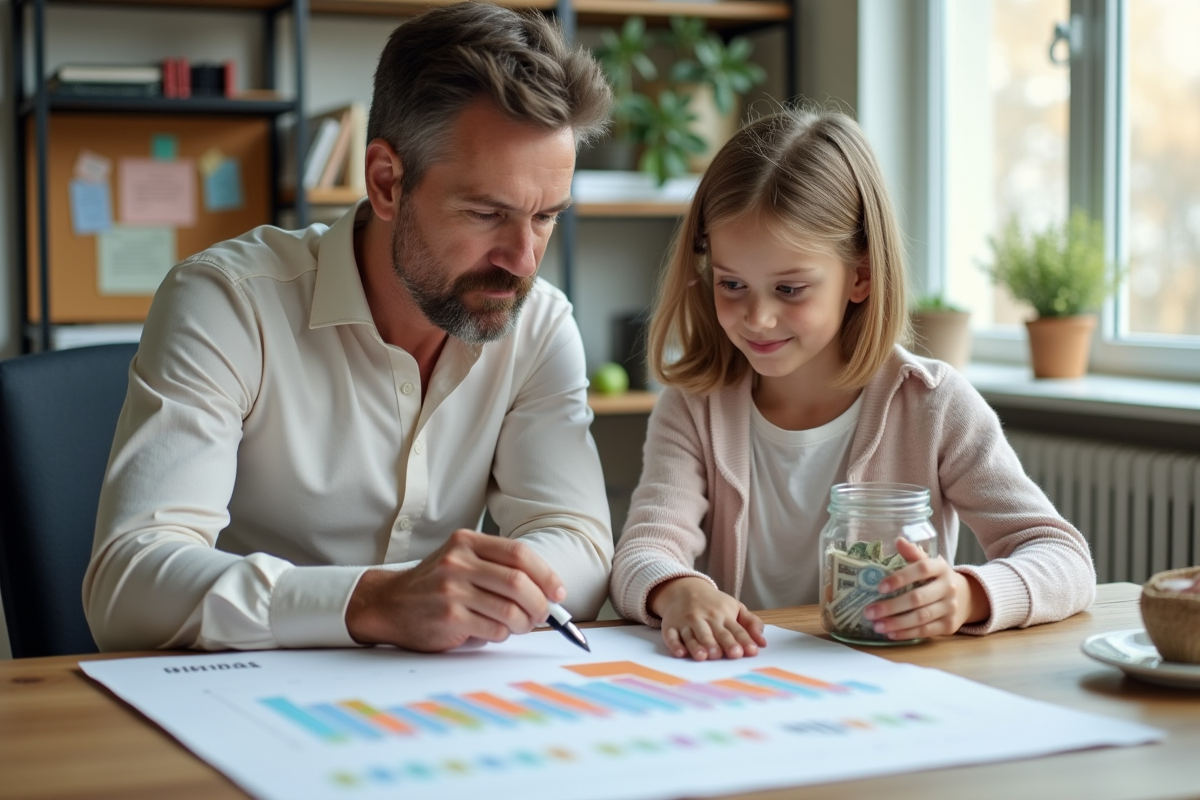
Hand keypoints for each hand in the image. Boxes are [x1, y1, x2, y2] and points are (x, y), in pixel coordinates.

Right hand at [345, 529, 564, 651]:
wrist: (389, 604)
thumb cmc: (434, 584)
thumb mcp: (461, 561)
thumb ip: (497, 568)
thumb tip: (547, 591)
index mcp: (467, 542)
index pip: (519, 554)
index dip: (546, 574)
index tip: (557, 591)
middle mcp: (459, 562)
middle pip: (519, 582)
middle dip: (540, 603)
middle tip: (543, 614)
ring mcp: (452, 590)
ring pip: (510, 610)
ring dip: (525, 623)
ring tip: (521, 625)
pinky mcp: (449, 618)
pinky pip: (494, 629)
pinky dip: (504, 634)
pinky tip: (496, 631)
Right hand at [648, 576, 766, 660]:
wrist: (683, 588)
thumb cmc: (713, 604)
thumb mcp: (735, 607)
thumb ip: (751, 623)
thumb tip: (763, 643)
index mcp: (723, 615)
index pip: (736, 629)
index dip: (744, 640)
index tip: (750, 651)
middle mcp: (705, 618)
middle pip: (715, 633)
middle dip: (724, 643)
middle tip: (731, 654)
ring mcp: (687, 622)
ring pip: (693, 636)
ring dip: (699, 646)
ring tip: (705, 656)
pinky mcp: (670, 626)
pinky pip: (671, 636)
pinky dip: (675, 645)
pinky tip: (680, 653)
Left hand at [863, 538, 989, 639]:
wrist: (966, 597)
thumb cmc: (936, 578)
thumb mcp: (928, 563)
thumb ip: (913, 554)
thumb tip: (898, 540)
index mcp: (940, 567)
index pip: (921, 569)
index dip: (900, 578)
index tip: (879, 587)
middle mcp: (949, 587)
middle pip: (918, 598)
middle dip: (891, 606)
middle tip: (869, 612)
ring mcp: (950, 607)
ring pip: (921, 617)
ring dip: (896, 623)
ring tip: (876, 625)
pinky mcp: (949, 625)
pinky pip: (926, 631)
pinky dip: (907, 633)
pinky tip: (891, 633)